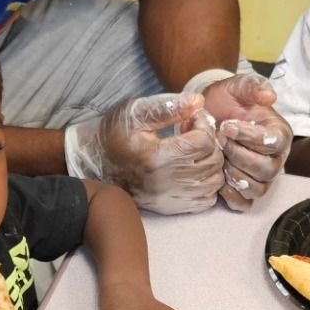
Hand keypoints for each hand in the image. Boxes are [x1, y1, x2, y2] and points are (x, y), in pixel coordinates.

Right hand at [65, 93, 224, 214]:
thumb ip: (168, 107)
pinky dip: (208, 183)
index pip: (203, 141)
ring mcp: (170, 198)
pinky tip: (195, 169)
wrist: (94, 162)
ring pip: (215, 182)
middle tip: (195, 132)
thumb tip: (198, 102)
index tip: (192, 118)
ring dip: (211, 162)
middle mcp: (167, 182)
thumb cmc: (114, 134)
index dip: (203, 124)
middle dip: (210, 142)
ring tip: (196, 150)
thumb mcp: (136, 113)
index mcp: (158, 157)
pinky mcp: (171, 207)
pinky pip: (207, 200)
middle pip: (213, 161)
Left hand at [203, 72, 293, 211]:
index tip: (226, 125)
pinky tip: (219, 181)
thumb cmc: (226, 101)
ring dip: (235, 175)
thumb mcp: (237, 86)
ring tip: (219, 158)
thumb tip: (270, 96)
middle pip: (267, 170)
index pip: (274, 143)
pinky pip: (246, 203)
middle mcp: (275, 158)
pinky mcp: (246, 190)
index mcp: (279, 134)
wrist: (207, 114)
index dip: (249, 137)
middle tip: (219, 141)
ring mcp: (261, 177)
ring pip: (258, 188)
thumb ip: (253, 86)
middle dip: (239, 155)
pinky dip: (232, 196)